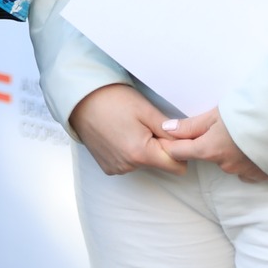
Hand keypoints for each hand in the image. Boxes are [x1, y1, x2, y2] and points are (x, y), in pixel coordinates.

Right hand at [67, 84, 185, 176]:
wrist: (79, 99)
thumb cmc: (112, 100)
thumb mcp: (145, 109)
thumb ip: (169, 130)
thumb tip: (187, 142)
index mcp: (141, 153)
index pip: (177, 167)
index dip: (180, 151)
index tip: (173, 134)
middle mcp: (128, 166)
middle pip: (160, 164)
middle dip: (160, 148)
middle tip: (148, 124)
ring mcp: (116, 168)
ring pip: (145, 164)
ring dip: (144, 149)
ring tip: (131, 126)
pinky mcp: (108, 167)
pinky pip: (129, 163)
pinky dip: (130, 151)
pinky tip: (120, 133)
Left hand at [160, 108, 267, 182]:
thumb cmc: (250, 112)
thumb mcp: (216, 113)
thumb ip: (191, 125)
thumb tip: (167, 129)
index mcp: (210, 150)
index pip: (180, 152)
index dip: (174, 143)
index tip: (173, 136)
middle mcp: (225, 165)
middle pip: (208, 155)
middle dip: (211, 142)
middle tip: (225, 125)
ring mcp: (244, 172)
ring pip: (229, 161)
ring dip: (232, 150)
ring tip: (245, 132)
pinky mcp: (262, 175)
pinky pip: (247, 170)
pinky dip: (248, 159)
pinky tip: (256, 145)